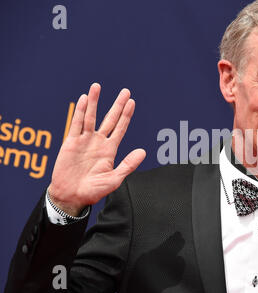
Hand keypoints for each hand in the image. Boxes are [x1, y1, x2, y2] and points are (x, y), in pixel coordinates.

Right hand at [48, 83, 145, 215]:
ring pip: (90, 117)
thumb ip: (128, 165)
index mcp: (110, 150)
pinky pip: (76, 124)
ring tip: (97, 86)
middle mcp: (98, 142)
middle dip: (117, 105)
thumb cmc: (94, 191)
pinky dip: (80, 111)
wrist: (72, 196)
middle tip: (125, 91)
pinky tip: (83, 99)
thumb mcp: (114, 179)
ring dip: (94, 102)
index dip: (126, 115)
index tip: (132, 102)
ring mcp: (85, 141)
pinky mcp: (71, 142)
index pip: (120, 128)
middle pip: (109, 118)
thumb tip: (143, 151)